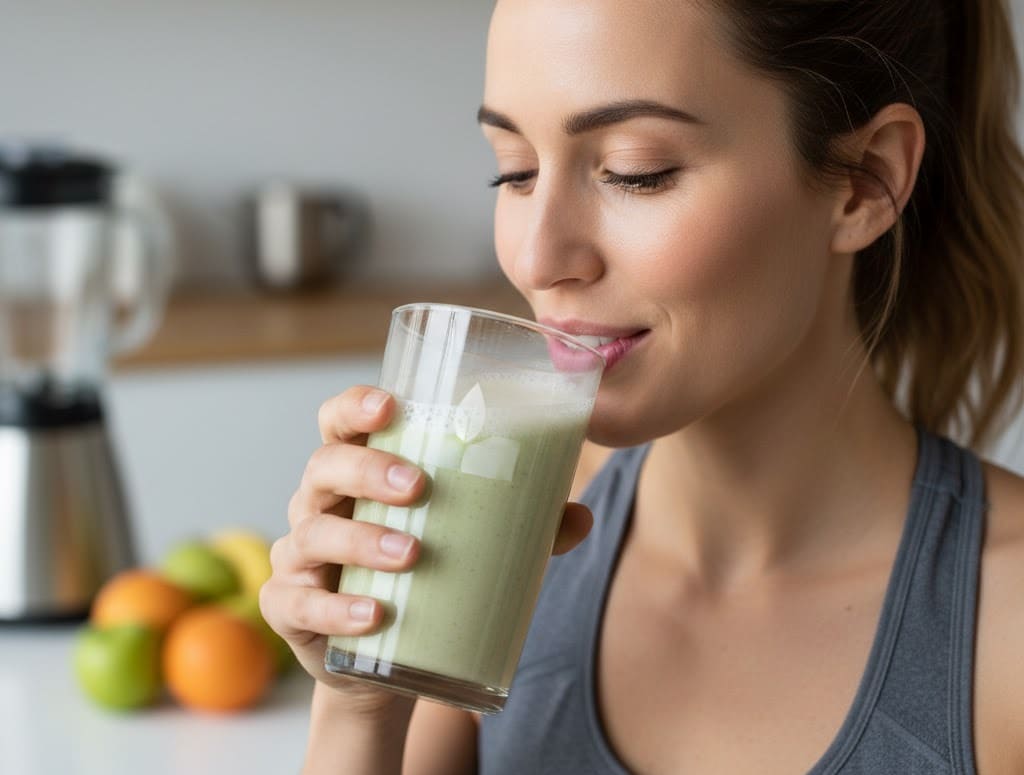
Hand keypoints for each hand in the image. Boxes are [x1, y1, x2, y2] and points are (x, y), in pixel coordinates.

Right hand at [259, 384, 594, 717]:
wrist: (385, 660)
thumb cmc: (424, 575)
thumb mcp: (469, 543)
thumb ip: (524, 527)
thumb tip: (580, 516)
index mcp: (357, 472)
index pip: (338, 421)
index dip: (355, 406)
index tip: (390, 407)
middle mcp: (319, 504)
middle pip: (324, 466)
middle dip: (368, 470)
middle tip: (417, 486)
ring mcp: (299, 557)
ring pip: (314, 533)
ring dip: (361, 539)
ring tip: (412, 554)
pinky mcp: (290, 610)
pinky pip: (299, 604)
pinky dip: (336, 610)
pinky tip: (374, 616)